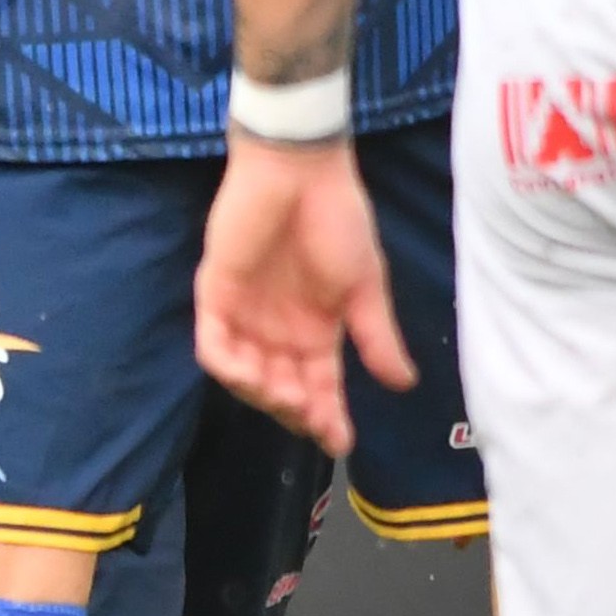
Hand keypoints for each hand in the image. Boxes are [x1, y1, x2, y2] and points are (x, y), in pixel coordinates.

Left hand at [195, 137, 409, 454]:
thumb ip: (376, 337)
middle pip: (282, 388)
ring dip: (264, 393)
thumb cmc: (337, 219)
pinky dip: (228, 365)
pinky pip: (213, 344)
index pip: (319, 386)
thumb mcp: (365, 286)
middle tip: (311, 418)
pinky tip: (250, 373)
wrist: (301, 171)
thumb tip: (402, 384)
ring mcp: (245, 313)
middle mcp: (278, 328)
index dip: (328, 417)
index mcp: (316, 329)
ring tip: (287, 395)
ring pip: (245, 374)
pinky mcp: (215, 292)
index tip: (339, 444)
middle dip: (296, 411)